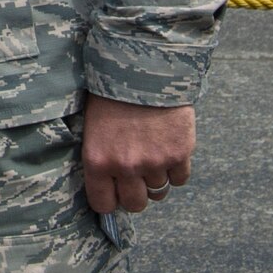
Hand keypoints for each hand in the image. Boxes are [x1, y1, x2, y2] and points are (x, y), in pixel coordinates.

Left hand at [81, 93, 194, 213]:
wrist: (141, 68)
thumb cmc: (110, 95)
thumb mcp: (92, 127)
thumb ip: (101, 158)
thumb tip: (108, 186)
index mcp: (97, 160)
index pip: (103, 203)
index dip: (110, 200)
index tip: (113, 192)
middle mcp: (126, 166)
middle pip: (135, 204)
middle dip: (135, 194)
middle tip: (135, 177)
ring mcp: (155, 162)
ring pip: (159, 192)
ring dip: (156, 178)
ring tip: (151, 156)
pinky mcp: (179, 154)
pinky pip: (180, 179)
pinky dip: (176, 169)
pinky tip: (168, 150)